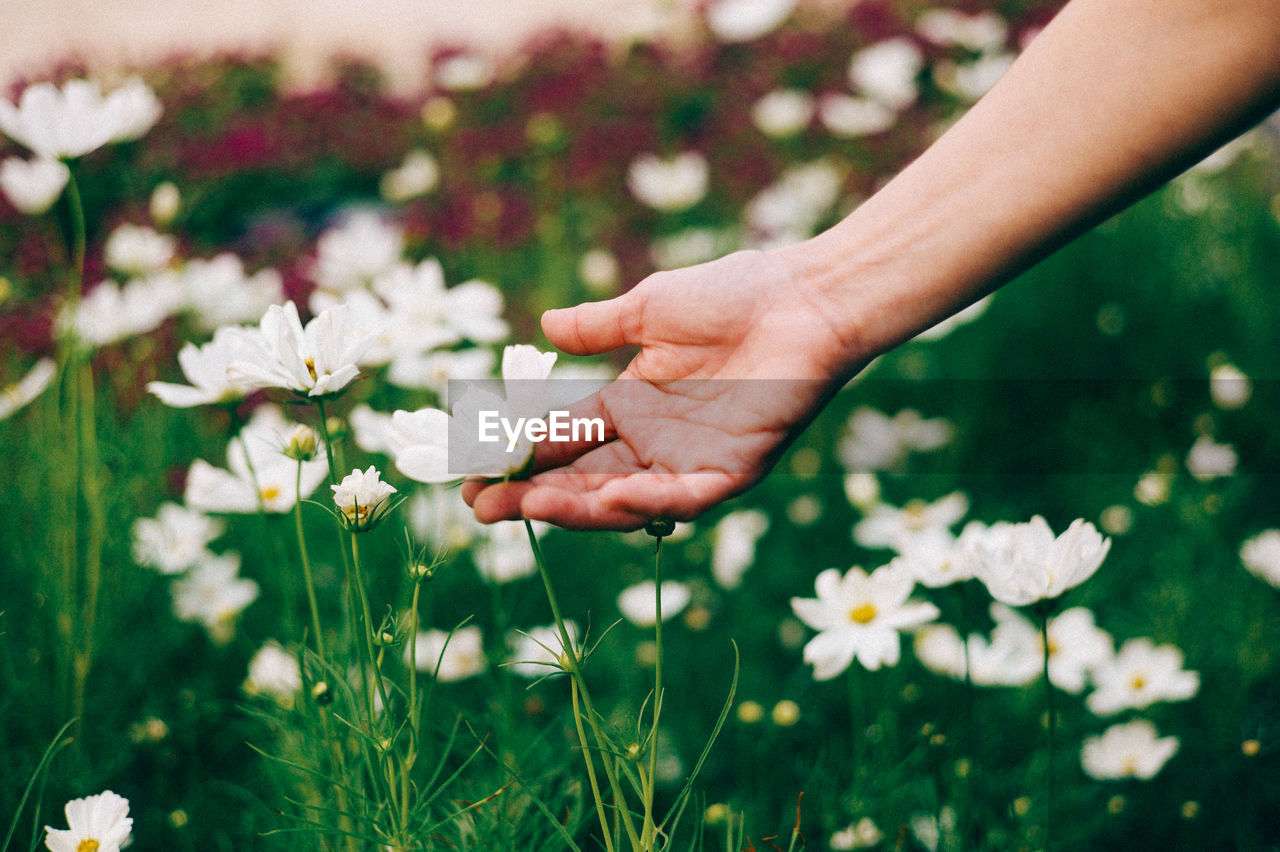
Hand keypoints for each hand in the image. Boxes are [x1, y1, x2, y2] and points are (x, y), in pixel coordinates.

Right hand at [462, 249, 858, 528]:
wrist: (804, 297)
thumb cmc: (735, 295)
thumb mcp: (648, 310)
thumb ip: (597, 327)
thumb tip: (544, 324)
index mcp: (631, 406)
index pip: (563, 441)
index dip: (518, 456)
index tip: (470, 469)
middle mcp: (655, 443)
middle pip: (583, 479)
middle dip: (532, 495)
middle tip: (481, 507)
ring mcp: (692, 462)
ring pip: (625, 498)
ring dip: (577, 506)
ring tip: (527, 505)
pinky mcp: (734, 471)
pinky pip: (686, 497)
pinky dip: (649, 501)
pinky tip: (611, 496)